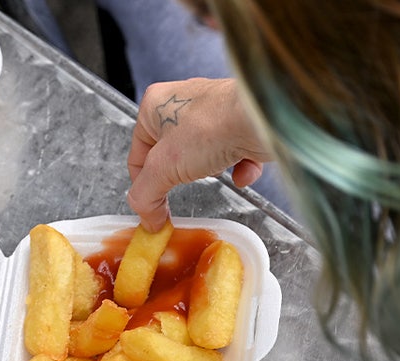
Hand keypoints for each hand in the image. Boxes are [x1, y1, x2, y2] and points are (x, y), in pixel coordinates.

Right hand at [127, 78, 270, 230]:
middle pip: (170, 156)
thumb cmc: (211, 127)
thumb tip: (147, 218)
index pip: (138, 155)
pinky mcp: (240, 123)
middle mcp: (183, 104)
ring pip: (201, 154)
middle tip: (184, 190)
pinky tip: (242, 172)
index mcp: (155, 106)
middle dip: (179, 175)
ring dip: (208, 170)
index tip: (153, 210)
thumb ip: (145, 196)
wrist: (262, 119)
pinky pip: (233, 153)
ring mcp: (214, 112)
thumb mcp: (163, 168)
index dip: (144, 186)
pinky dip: (237, 168)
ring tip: (213, 170)